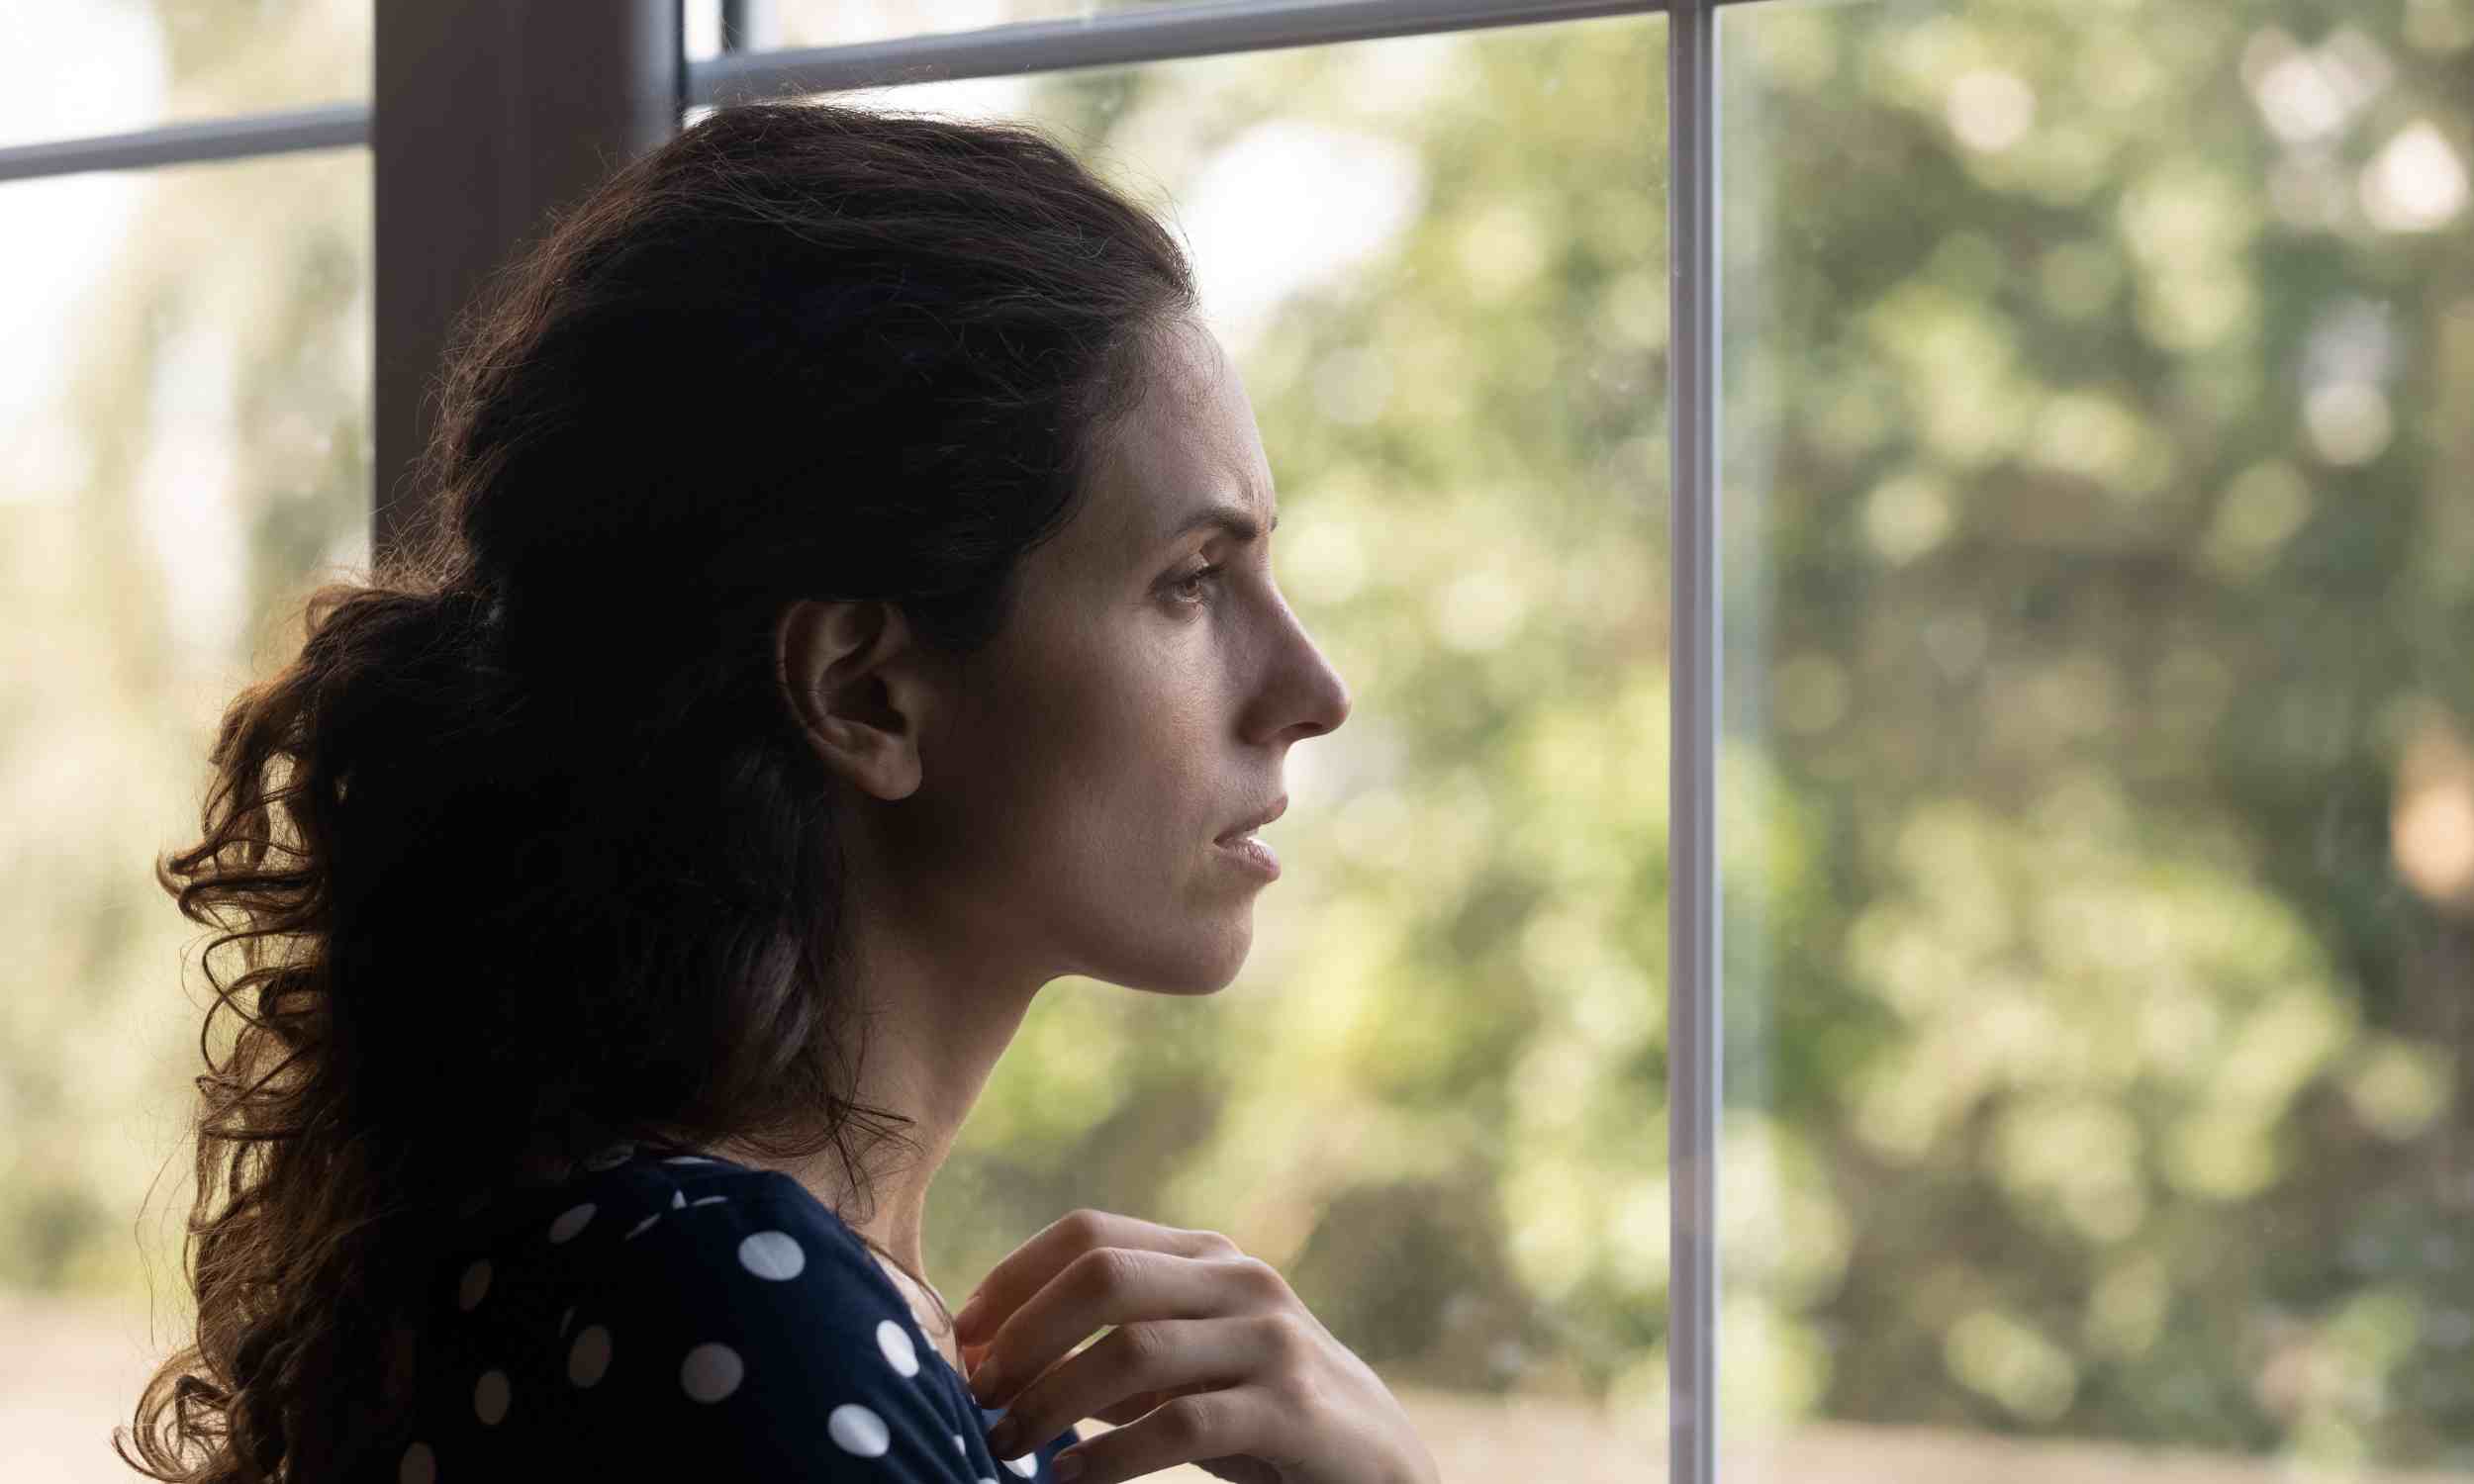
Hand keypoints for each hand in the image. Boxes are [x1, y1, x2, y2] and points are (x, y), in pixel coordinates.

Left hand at [955, 1208, 1439, 1483]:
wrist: (1380, 1470)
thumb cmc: (1261, 1420)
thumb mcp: (1184, 1372)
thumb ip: (1107, 1358)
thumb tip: (990, 1361)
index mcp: (1206, 1257)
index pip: (1089, 1232)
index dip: (1012, 1280)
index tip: (962, 1341)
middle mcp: (1240, 1281)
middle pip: (1104, 1275)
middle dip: (1023, 1337)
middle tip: (975, 1395)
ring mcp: (1272, 1340)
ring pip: (1134, 1351)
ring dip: (1051, 1402)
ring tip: (1004, 1447)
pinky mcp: (1294, 1409)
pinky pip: (1180, 1423)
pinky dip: (1109, 1457)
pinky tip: (1069, 1481)